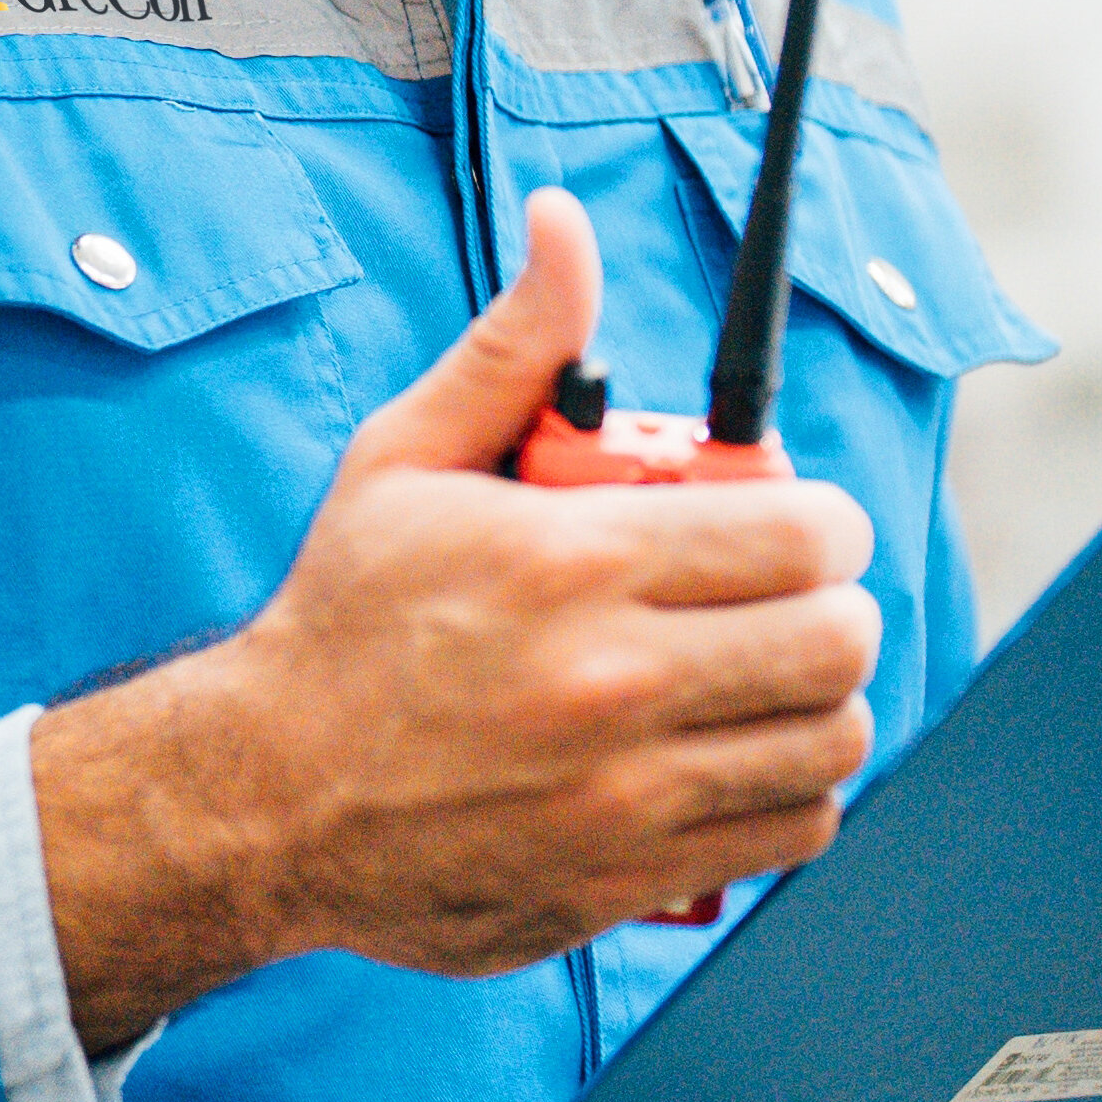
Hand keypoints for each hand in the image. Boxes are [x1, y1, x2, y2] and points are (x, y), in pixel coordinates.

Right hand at [32, 192, 886, 1046]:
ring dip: (816, 698)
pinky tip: (731, 754)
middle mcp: (610, 681)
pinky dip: (789, 790)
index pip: (800, 533)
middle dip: (830, 603)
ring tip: (758, 675)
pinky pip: (794, 830)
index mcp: (568, 562)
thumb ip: (515, 346)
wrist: (262, 796)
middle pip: (839, 639)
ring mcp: (625, 793)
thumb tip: (567, 222)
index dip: (823, 520)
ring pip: (831, 739)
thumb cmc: (341, 616)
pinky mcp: (631, 878)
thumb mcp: (404, 460)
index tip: (794, 524)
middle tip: (783, 598)